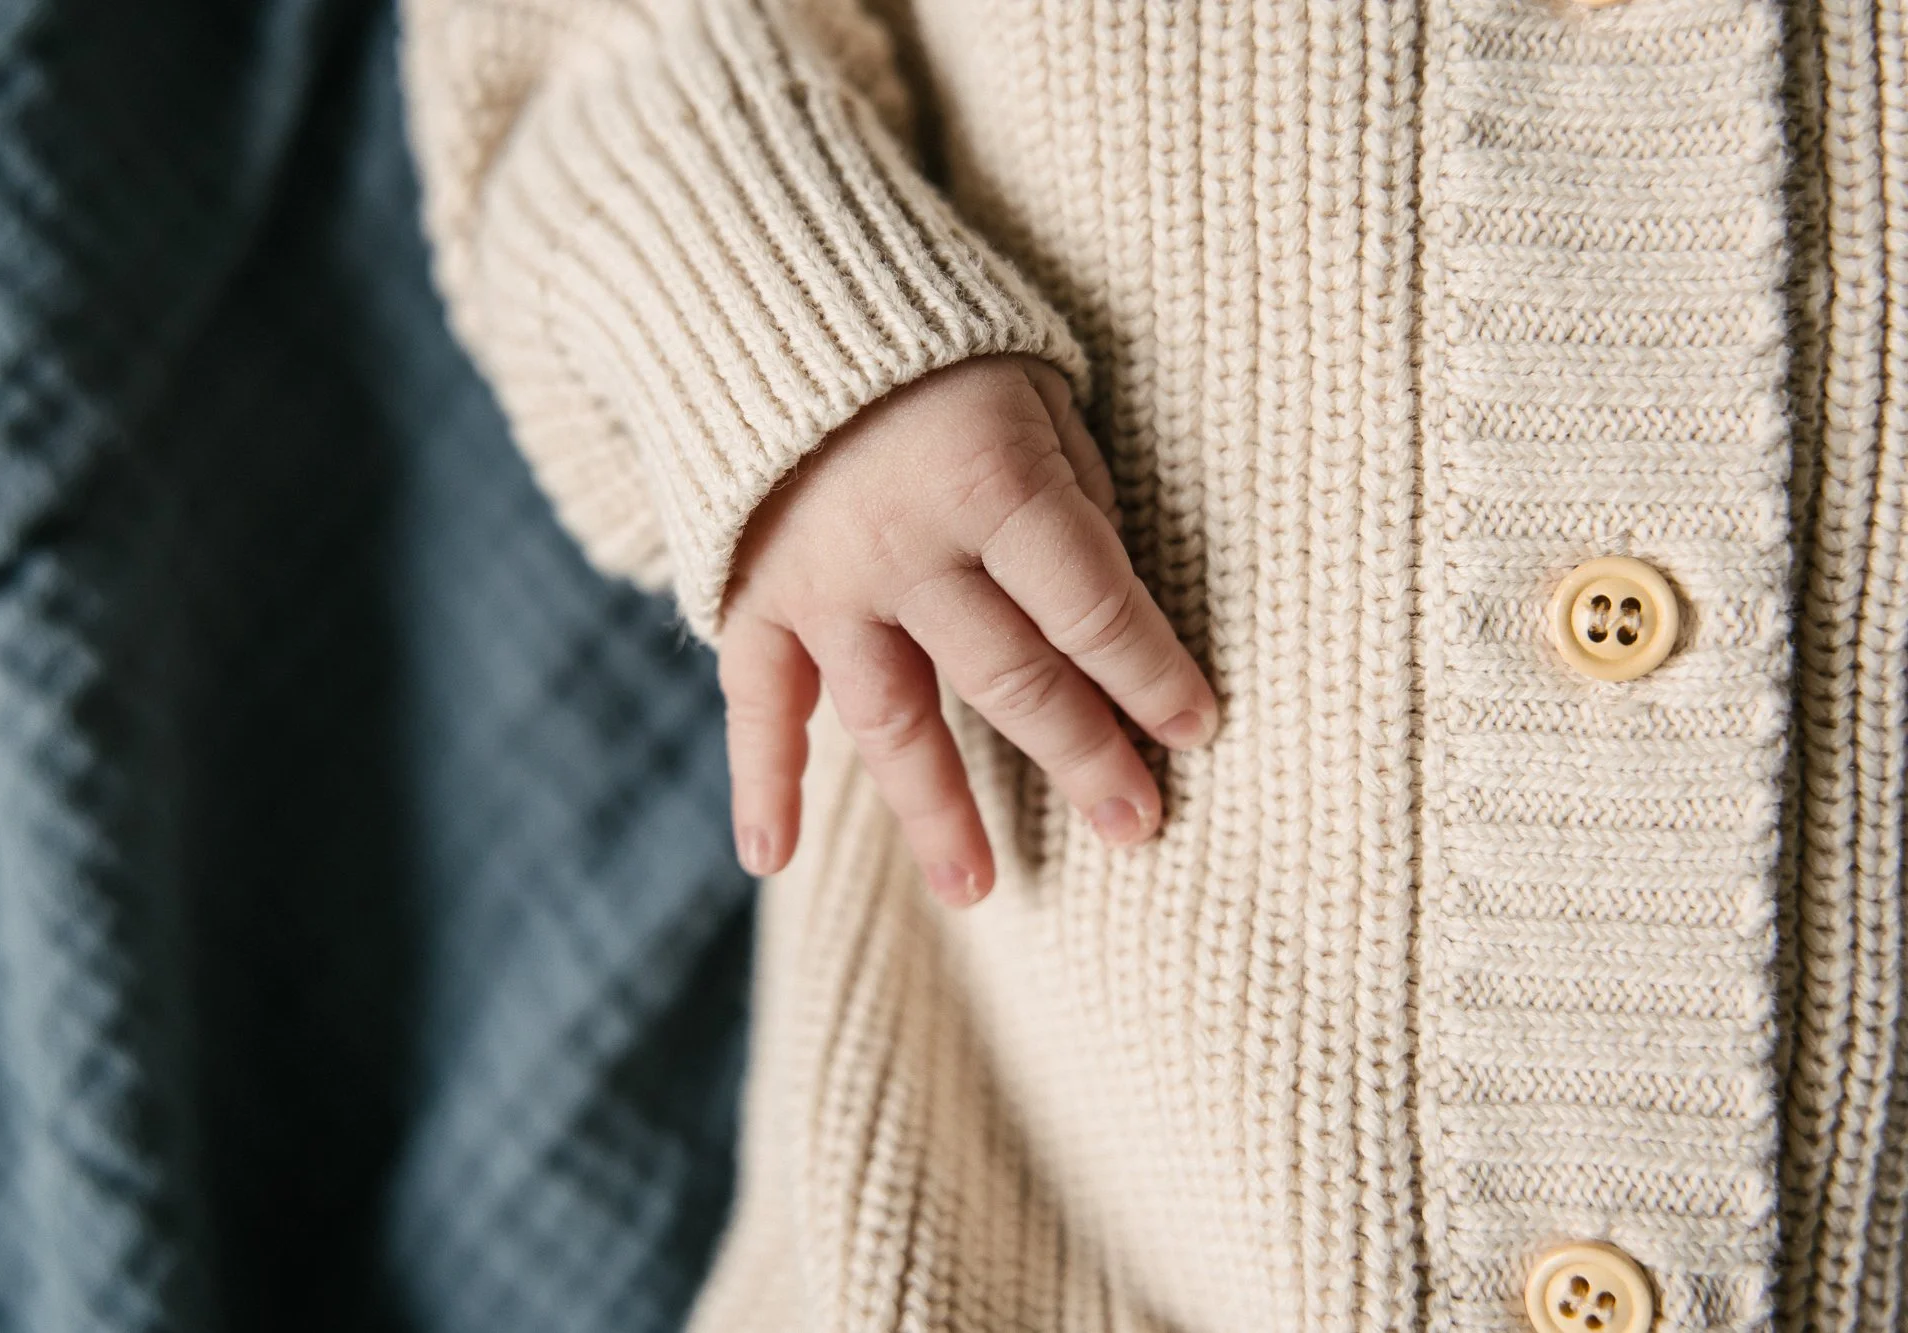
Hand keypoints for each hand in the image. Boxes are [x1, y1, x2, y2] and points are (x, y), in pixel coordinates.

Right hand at [719, 356, 1217, 905]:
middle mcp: (904, 547)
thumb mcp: (1038, 393)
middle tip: (1137, 828)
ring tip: (979, 890)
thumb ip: (1076, 505)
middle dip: (1082, 756)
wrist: (774, 283)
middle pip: (1011, 680)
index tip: (1197, 732)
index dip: (1152, 678)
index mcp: (991, 483)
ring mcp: (821, 582)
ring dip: (939, 811)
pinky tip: (771, 859)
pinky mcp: (750, 595)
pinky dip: (760, 781)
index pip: (1092, 611)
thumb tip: (1109, 625)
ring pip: (892, 720)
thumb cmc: (939, 344)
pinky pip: (756, 704)